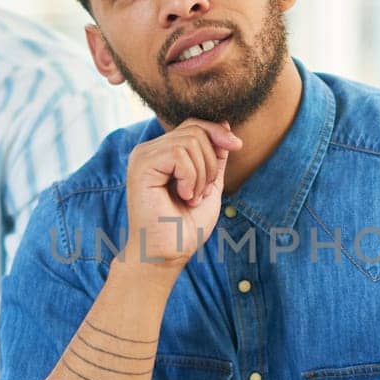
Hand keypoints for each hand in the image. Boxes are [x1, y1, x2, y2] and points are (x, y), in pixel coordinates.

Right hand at [123, 119, 242, 269]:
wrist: (167, 254)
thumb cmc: (185, 227)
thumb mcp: (209, 185)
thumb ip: (214, 157)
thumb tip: (225, 126)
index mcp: (162, 153)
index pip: (193, 125)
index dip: (217, 132)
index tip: (237, 146)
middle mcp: (149, 151)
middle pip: (195, 130)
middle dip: (211, 162)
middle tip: (201, 193)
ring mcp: (143, 156)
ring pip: (190, 141)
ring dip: (201, 174)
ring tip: (191, 198)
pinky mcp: (142, 165)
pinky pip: (179, 153)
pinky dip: (191, 178)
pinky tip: (183, 197)